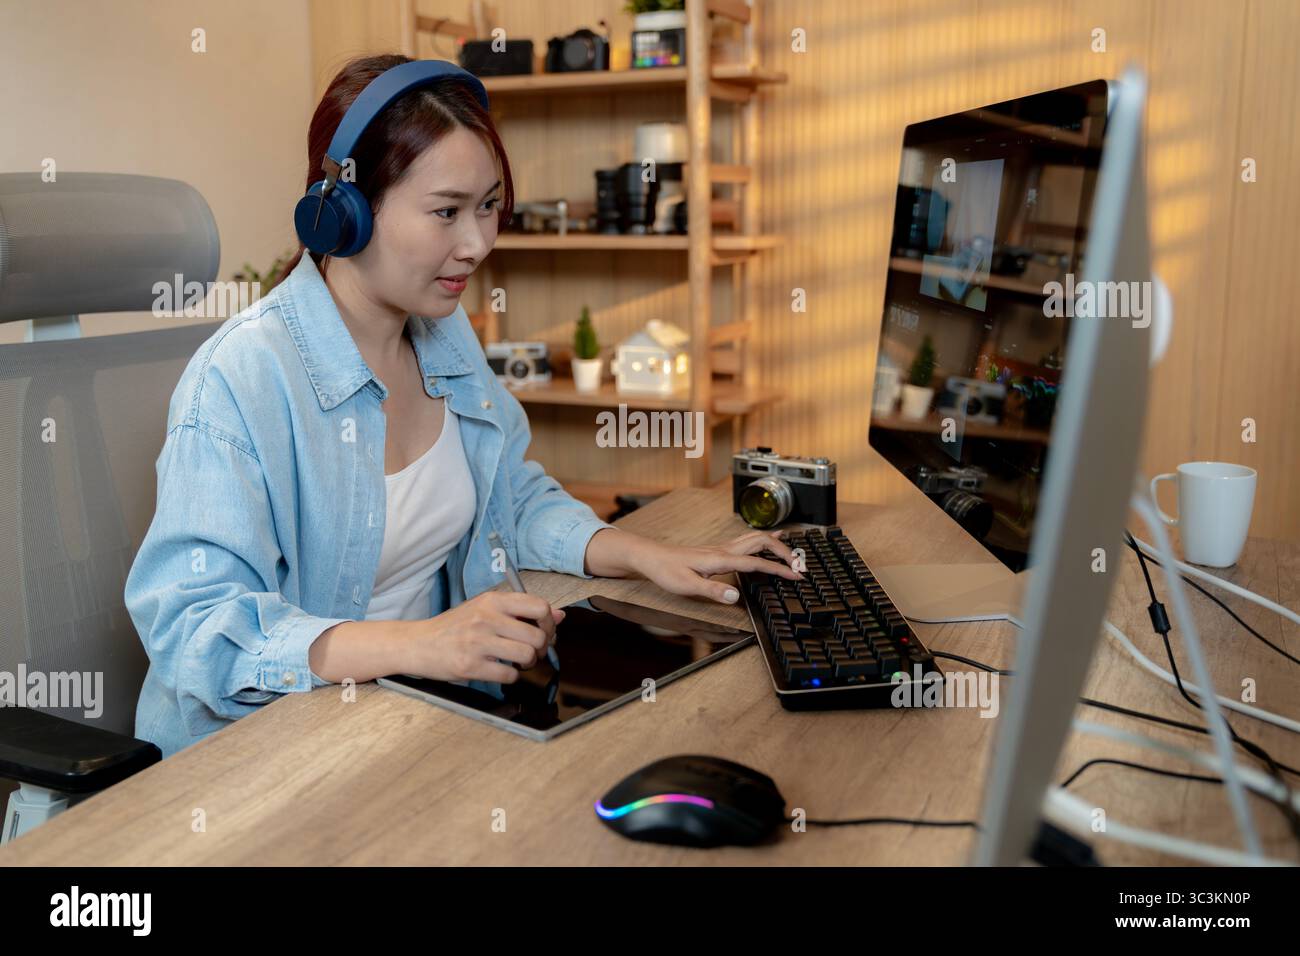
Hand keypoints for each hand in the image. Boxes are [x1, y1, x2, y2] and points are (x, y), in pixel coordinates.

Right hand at [398, 591, 564, 683]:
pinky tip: (500, 670)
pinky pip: (509, 675)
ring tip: (517, 661)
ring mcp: (478, 642)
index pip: (539, 606)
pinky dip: (511, 676)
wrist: (419, 643)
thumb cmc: (455, 627)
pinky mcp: (471, 665)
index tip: (544, 631)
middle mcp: (486, 618)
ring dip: (528, 664)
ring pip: (527, 655)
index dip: (549, 623)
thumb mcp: (486, 610)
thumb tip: (559, 616)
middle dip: (540, 649)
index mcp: (493, 600)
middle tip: (531, 652)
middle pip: (537, 635)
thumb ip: (522, 611)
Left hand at [632, 529, 803, 603]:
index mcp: (720, 559)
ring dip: (775, 543)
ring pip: (755, 538)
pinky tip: (768, 540)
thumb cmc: (666, 571)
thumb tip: (736, 596)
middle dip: (784, 552)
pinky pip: (747, 541)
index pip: (756, 562)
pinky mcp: (718, 550)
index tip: (797, 576)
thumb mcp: (686, 586)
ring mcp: (721, 548)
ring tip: (793, 551)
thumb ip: (712, 591)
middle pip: (761, 542)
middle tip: (800, 566)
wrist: (651, 556)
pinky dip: (763, 540)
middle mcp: (723, 550)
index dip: (779, 569)